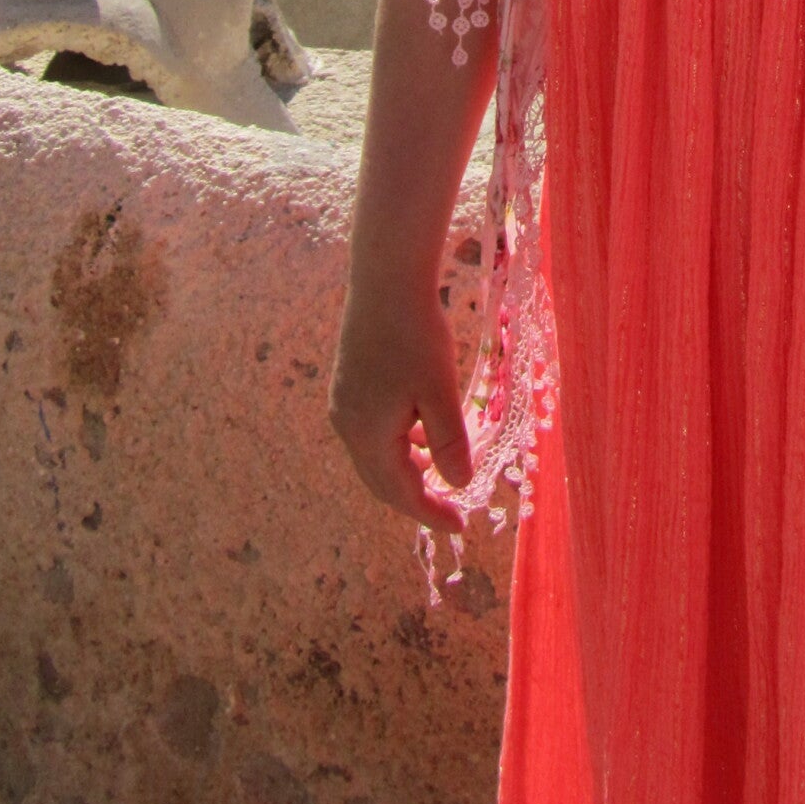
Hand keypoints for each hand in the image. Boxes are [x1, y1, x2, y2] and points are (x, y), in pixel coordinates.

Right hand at [328, 279, 473, 538]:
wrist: (385, 278)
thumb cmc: (416, 332)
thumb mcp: (439, 390)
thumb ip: (449, 441)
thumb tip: (460, 483)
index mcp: (366, 434)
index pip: (400, 492)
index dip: (431, 513)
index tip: (461, 525)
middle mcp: (347, 425)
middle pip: (381, 481)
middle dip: (416, 498)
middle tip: (452, 510)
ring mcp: (343, 404)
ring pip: (376, 457)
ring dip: (408, 471)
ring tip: (442, 474)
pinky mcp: (349, 385)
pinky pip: (373, 433)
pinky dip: (399, 445)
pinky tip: (423, 434)